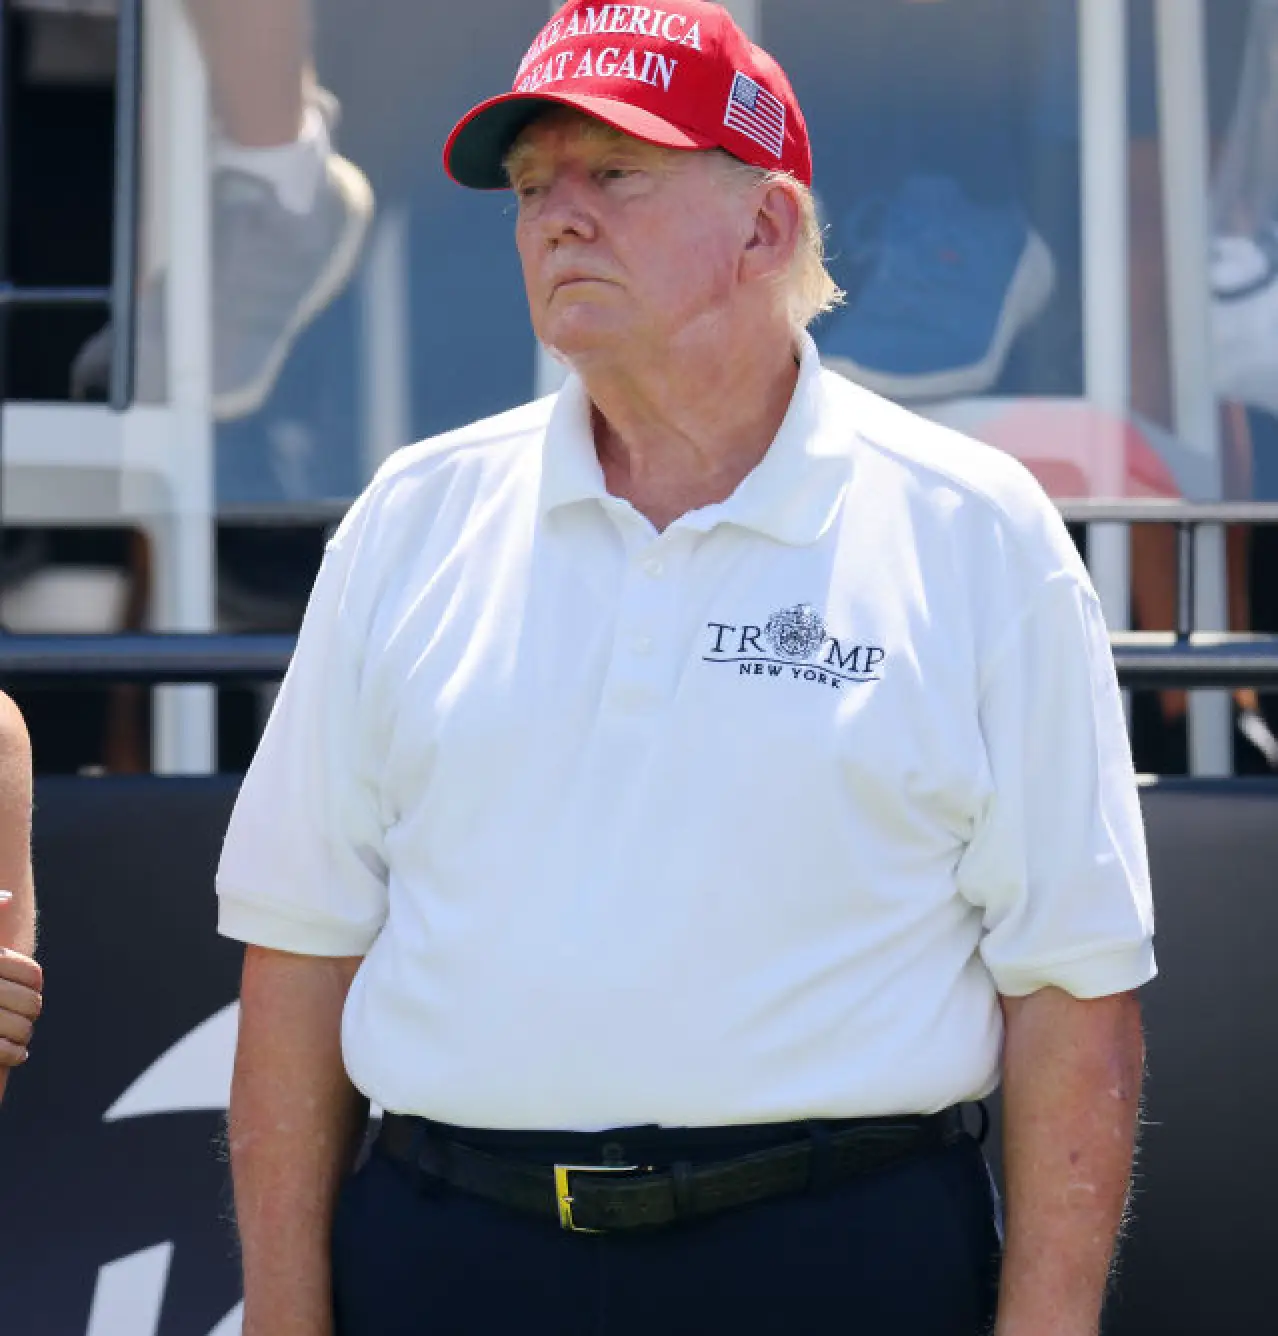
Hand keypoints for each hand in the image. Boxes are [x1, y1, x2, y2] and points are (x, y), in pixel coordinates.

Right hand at [0, 889, 42, 1103]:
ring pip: (19, 1027)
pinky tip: (13, 1053)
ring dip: (23, 1033)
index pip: (30, 972)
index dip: (34, 982)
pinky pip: (2, 1051)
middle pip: (30, 1002)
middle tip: (28, 1014)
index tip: (31, 987)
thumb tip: (9, 897)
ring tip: (20, 1035)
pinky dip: (12, 1054)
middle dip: (31, 1009)